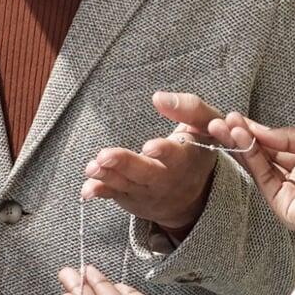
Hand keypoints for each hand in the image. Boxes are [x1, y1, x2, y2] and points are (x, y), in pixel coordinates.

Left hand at [82, 92, 224, 238]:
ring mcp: (147, 191)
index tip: (149, 146)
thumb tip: (158, 98)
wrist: (194, 196)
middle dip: (125, 164)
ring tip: (92, 168)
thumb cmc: (196, 150)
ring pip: (126, 185)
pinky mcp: (130, 197)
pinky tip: (87, 189)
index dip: (164, 152)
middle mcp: (167, 179)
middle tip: (105, 157)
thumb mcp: (207, 127)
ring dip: (108, 177)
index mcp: (186, 159)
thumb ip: (190, 109)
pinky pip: (115, 195)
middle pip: (146, 173)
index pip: (177, 156)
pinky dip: (100, 192)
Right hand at [206, 113, 294, 238]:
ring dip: (239, 144)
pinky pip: (262, 177)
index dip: (256, 132)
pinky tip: (240, 138)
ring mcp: (288, 194)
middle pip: (261, 156)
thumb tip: (258, 131)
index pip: (275, 147)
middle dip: (240, 137)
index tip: (235, 118)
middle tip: (219, 122)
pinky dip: (250, 156)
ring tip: (222, 126)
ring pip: (258, 166)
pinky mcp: (283, 206)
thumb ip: (288, 135)